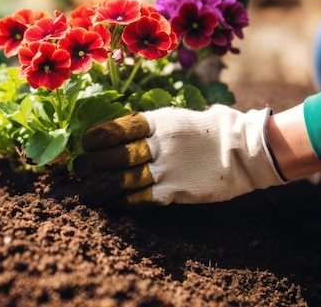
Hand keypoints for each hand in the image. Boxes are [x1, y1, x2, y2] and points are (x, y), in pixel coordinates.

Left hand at [73, 105, 285, 205]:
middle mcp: (159, 144)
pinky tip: (108, 202)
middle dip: (92, 163)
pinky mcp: (174, 191)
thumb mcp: (176, 118)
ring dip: (100, 185)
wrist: (244, 150)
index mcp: (159, 122)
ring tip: (84, 189)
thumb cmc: (207, 131)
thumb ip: (148, 126)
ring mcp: (167, 169)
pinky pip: (140, 197)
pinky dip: (121, 201)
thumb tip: (117, 132)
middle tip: (77, 169)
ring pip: (123, 179)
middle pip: (115, 155)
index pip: (119, 127)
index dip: (97, 136)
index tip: (84, 143)